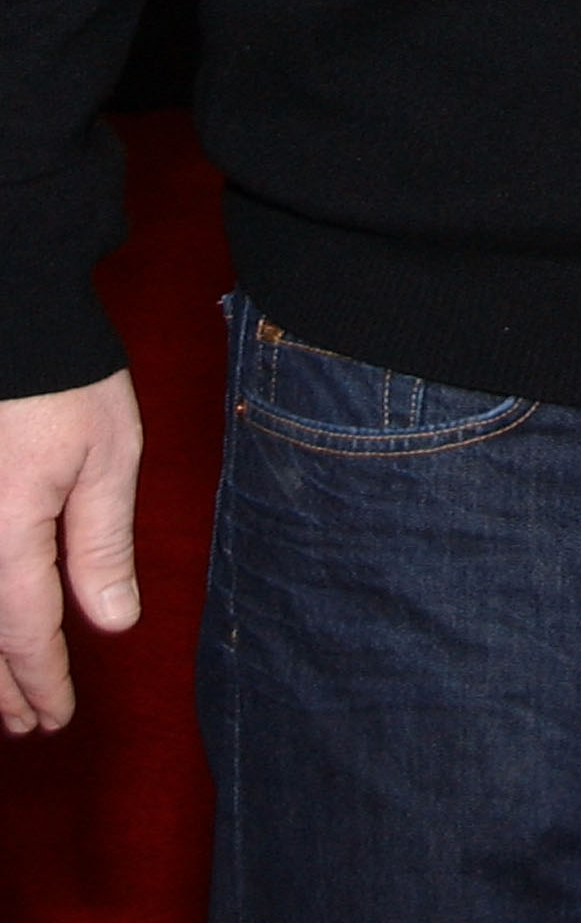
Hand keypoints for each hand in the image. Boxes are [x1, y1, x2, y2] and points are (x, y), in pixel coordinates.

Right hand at [0, 371, 142, 733]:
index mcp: (5, 538)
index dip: (41, 681)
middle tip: (26, 725)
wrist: (11, 312)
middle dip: (0, 686)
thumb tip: (113, 623)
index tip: (55, 719)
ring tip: (0, 698)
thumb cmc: (63, 378)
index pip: (23, 634)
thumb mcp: (107, 456)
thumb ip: (102, 545)